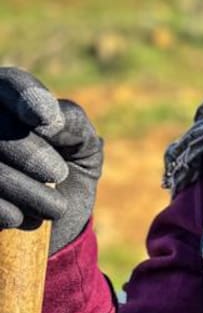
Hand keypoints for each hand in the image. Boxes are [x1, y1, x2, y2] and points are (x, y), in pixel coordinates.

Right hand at [0, 67, 102, 253]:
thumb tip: (49, 120)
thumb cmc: (67, 179)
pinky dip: (8, 213)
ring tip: (54, 207)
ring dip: (29, 192)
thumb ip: (74, 123)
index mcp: (8, 99)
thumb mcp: (83, 149)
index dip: (27, 97)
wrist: (50, 229)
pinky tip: (20, 219)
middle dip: (33, 155)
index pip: (11, 83)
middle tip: (58, 175)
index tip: (46, 119)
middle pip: (1, 127)